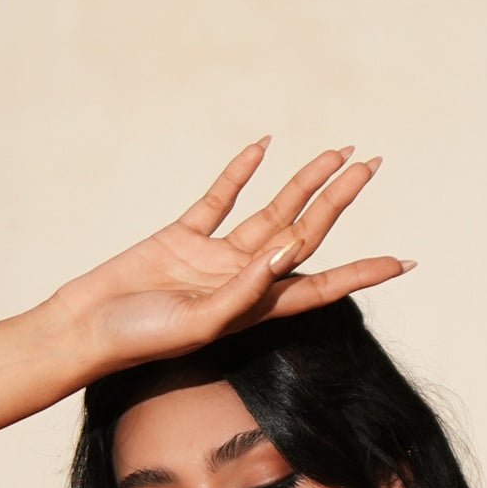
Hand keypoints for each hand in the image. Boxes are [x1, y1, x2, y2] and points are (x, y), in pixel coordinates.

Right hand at [47, 142, 407, 380]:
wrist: (83, 331)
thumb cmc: (138, 341)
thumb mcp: (198, 323)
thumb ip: (244, 291)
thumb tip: (288, 250)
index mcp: (254, 308)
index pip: (321, 286)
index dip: (363, 274)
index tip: (404, 262)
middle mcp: (242, 281)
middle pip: (304, 234)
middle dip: (340, 201)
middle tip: (372, 166)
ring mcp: (213, 258)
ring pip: (271, 210)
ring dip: (303, 181)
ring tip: (339, 152)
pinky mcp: (181, 236)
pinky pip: (219, 198)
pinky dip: (240, 171)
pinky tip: (264, 146)